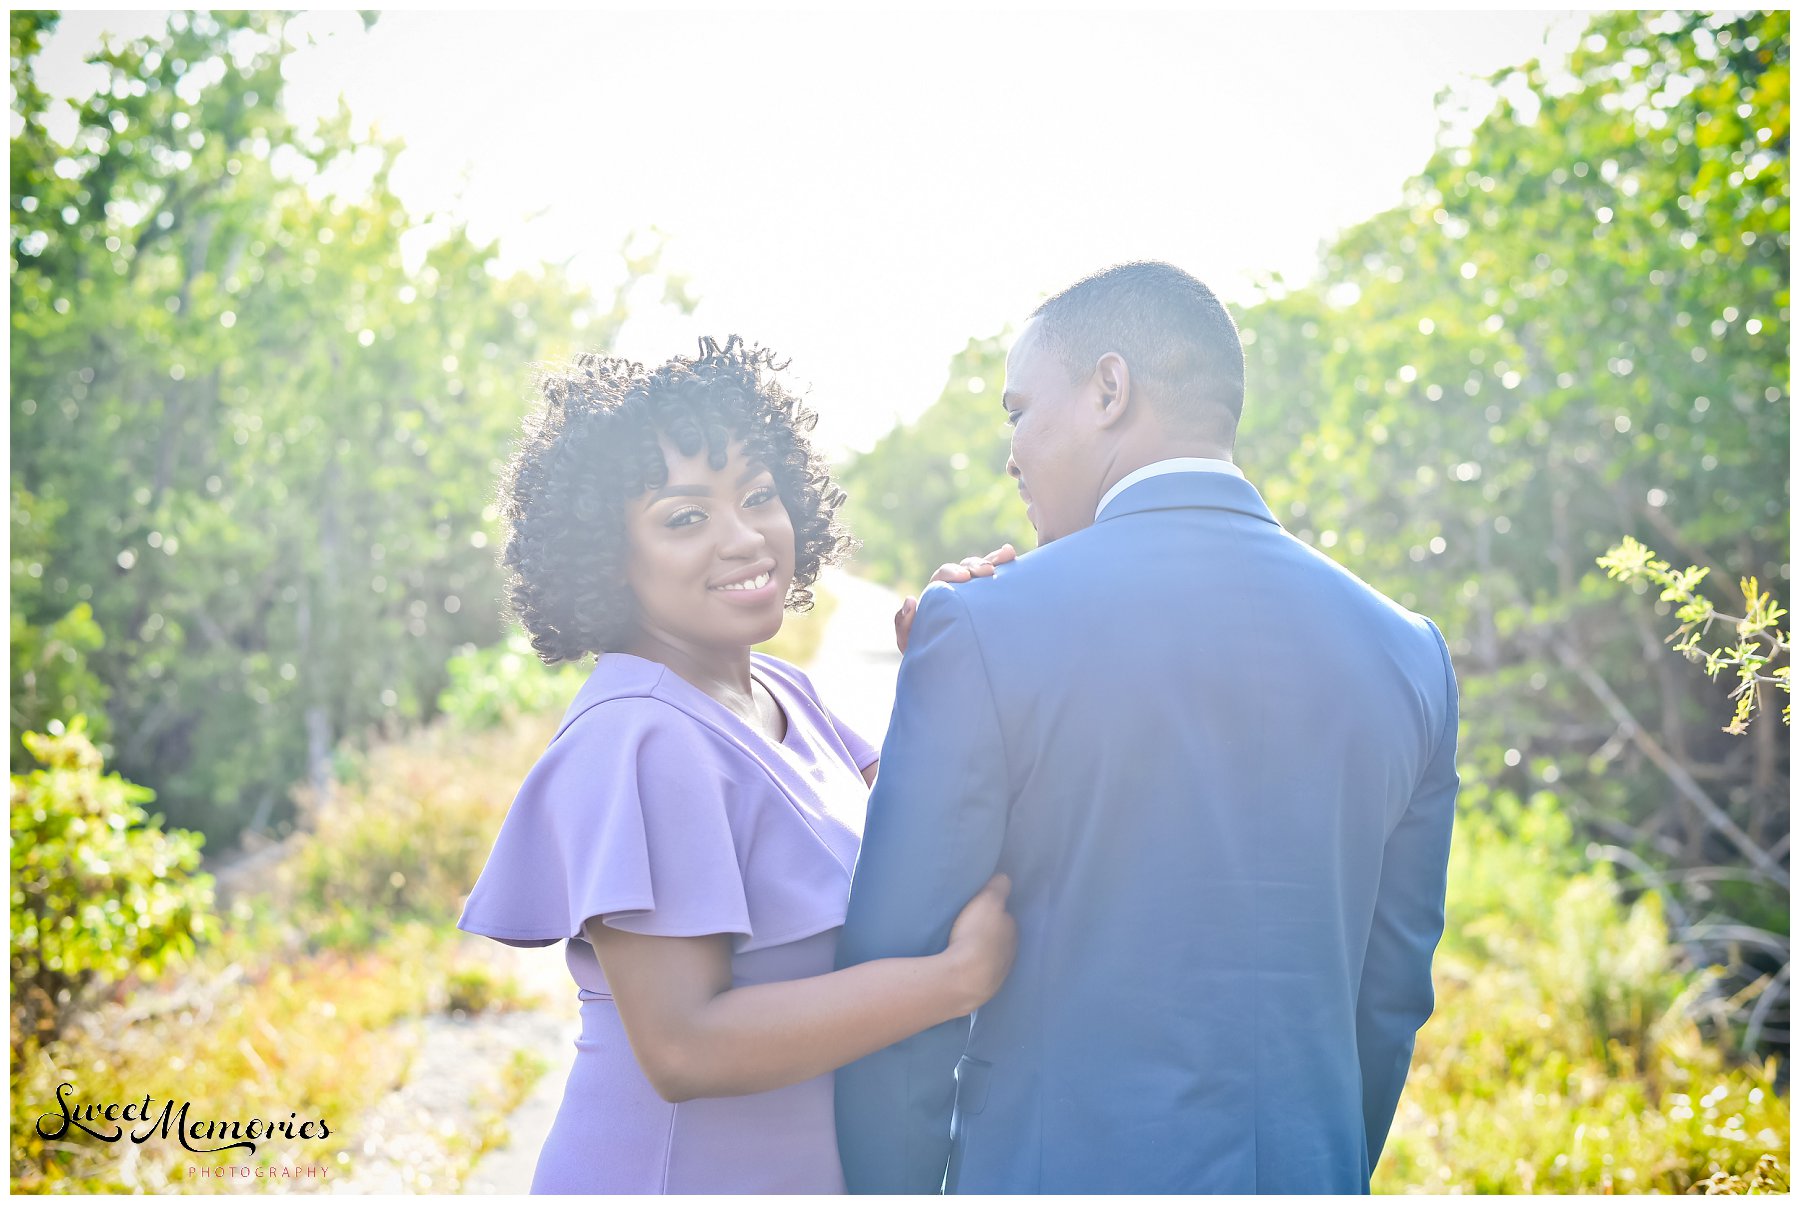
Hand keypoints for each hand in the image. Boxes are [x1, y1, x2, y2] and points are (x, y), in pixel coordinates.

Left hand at [894, 543, 1017, 652]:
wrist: (948, 665)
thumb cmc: (928, 652)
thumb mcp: (911, 642)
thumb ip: (904, 623)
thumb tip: (911, 599)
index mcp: (936, 593)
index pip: (943, 576)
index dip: (953, 573)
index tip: (965, 578)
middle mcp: (956, 587)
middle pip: (965, 567)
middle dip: (977, 565)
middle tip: (988, 571)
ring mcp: (974, 591)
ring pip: (982, 567)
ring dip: (994, 559)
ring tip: (1008, 555)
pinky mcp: (989, 597)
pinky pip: (997, 578)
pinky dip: (1004, 565)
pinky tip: (1012, 555)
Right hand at [940, 872, 1016, 1016]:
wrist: (964, 979)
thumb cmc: (976, 935)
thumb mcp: (988, 901)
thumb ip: (998, 888)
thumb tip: (1005, 878)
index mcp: (1012, 931)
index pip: (1007, 918)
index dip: (995, 912)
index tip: (982, 909)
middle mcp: (1010, 953)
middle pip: (1000, 939)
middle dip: (989, 934)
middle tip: (971, 927)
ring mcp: (998, 974)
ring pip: (991, 958)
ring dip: (981, 953)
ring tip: (964, 947)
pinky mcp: (983, 990)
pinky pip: (979, 974)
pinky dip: (973, 969)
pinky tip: (961, 967)